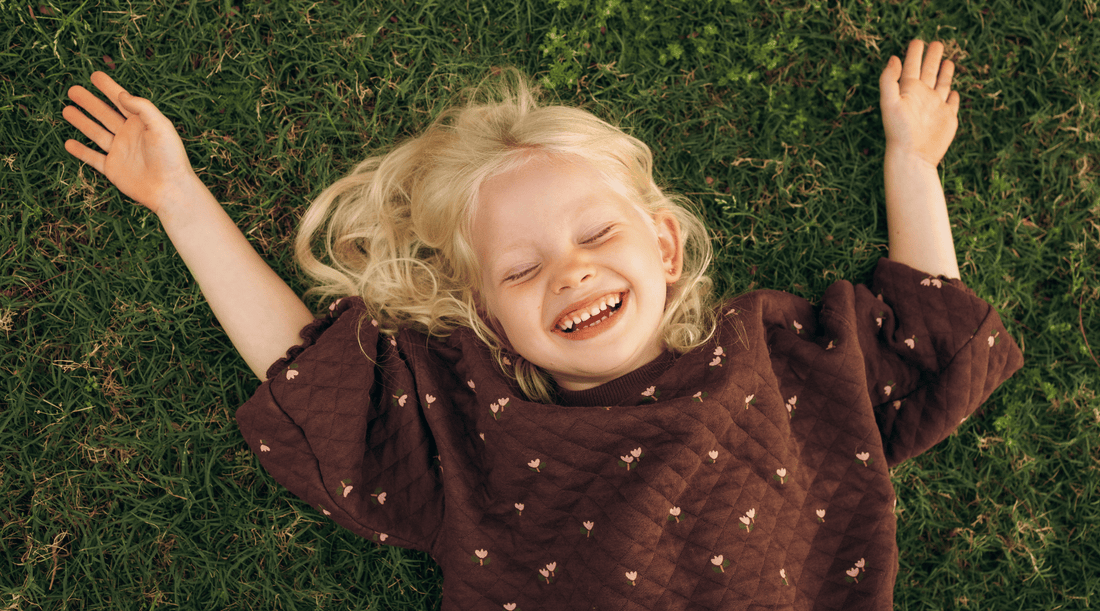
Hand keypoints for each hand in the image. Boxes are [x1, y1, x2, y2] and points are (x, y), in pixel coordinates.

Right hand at [63, 71, 198, 214]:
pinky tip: (68, 143)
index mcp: (142, 124)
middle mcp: (129, 136)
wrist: (170, 189)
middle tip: (72, 90)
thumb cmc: (170, 157)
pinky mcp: (113, 170)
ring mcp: (120, 152)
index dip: (108, 88)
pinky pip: (93, 158)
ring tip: (66, 110)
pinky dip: (81, 151)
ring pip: (96, 133)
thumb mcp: (161, 126)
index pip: (121, 102)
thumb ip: (142, 108)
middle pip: (105, 115)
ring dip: (81, 122)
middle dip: (89, 102)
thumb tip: (121, 94)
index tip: (95, 75)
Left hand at [879, 40, 959, 167]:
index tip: (917, 40)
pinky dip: (952, 96)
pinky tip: (953, 91)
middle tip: (937, 42)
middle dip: (932, 57)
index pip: (912, 66)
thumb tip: (893, 58)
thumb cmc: (899, 131)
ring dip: (944, 72)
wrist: (913, 157)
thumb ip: (889, 80)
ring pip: (941, 84)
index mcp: (908, 90)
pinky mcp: (948, 117)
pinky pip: (951, 103)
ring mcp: (936, 107)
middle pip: (929, 71)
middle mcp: (922, 96)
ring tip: (947, 61)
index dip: (914, 53)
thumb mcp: (890, 102)